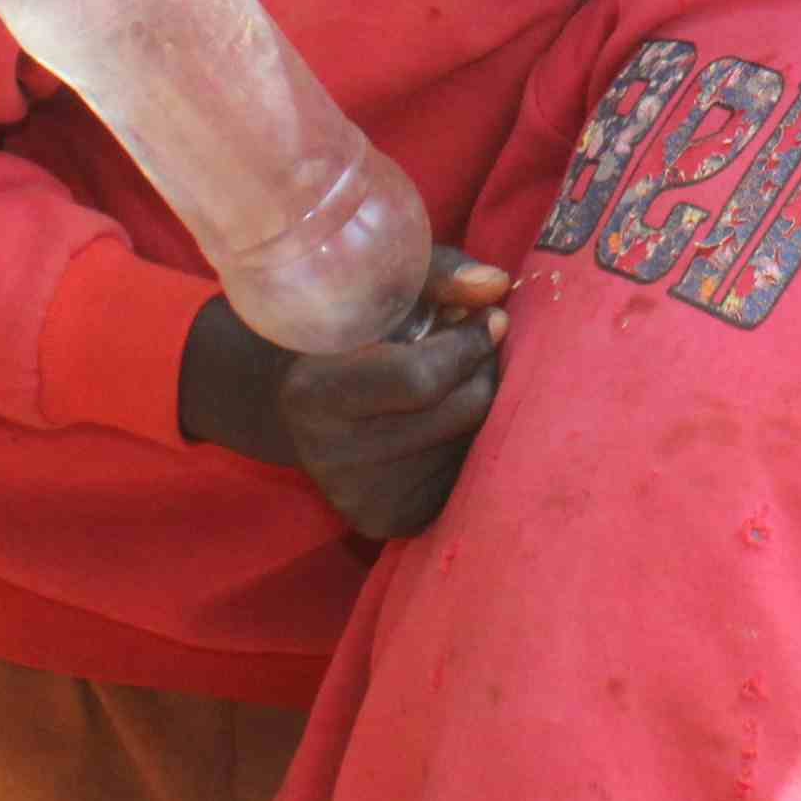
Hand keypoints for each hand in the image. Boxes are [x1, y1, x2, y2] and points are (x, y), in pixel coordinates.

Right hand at [179, 247, 515, 537]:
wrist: (304, 410)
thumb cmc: (353, 332)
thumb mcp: (383, 289)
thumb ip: (439, 277)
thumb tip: (496, 285)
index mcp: (314, 393)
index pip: (420, 378)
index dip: (468, 344)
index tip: (493, 318)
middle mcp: (332, 457)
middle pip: (462, 411)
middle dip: (483, 369)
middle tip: (480, 344)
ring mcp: (363, 499)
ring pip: (473, 442)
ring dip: (483, 403)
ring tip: (459, 380)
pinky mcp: (393, 523)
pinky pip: (467, 474)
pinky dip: (472, 439)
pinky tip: (448, 420)